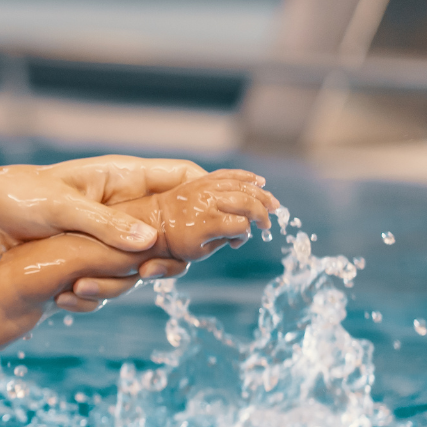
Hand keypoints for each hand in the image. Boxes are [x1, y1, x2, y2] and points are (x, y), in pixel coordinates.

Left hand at [0, 156, 272, 311]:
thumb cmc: (17, 195)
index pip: (185, 180)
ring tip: (97, 287)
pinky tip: (72, 297)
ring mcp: (109, 232)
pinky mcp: (91, 255)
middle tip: (156, 273)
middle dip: (173, 254)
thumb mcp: (60, 208)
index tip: (243, 217)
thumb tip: (147, 244)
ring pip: (145, 260)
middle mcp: (123, 204)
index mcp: (123, 178)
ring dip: (128, 278)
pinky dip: (99, 290)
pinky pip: (112, 276)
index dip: (218, 195)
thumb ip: (104, 224)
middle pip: (176, 228)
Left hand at [143, 171, 276, 260]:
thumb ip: (223, 241)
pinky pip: (226, 174)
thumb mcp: (198, 253)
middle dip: (261, 212)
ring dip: (259, 193)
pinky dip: (245, 176)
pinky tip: (258, 181)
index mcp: (207, 223)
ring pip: (240, 185)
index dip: (245, 235)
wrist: (153, 222)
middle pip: (246, 201)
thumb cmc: (174, 243)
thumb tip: (241, 233)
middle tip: (267, 223)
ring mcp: (204, 188)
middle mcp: (207, 202)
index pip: (241, 225)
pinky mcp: (201, 181)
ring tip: (272, 203)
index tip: (236, 243)